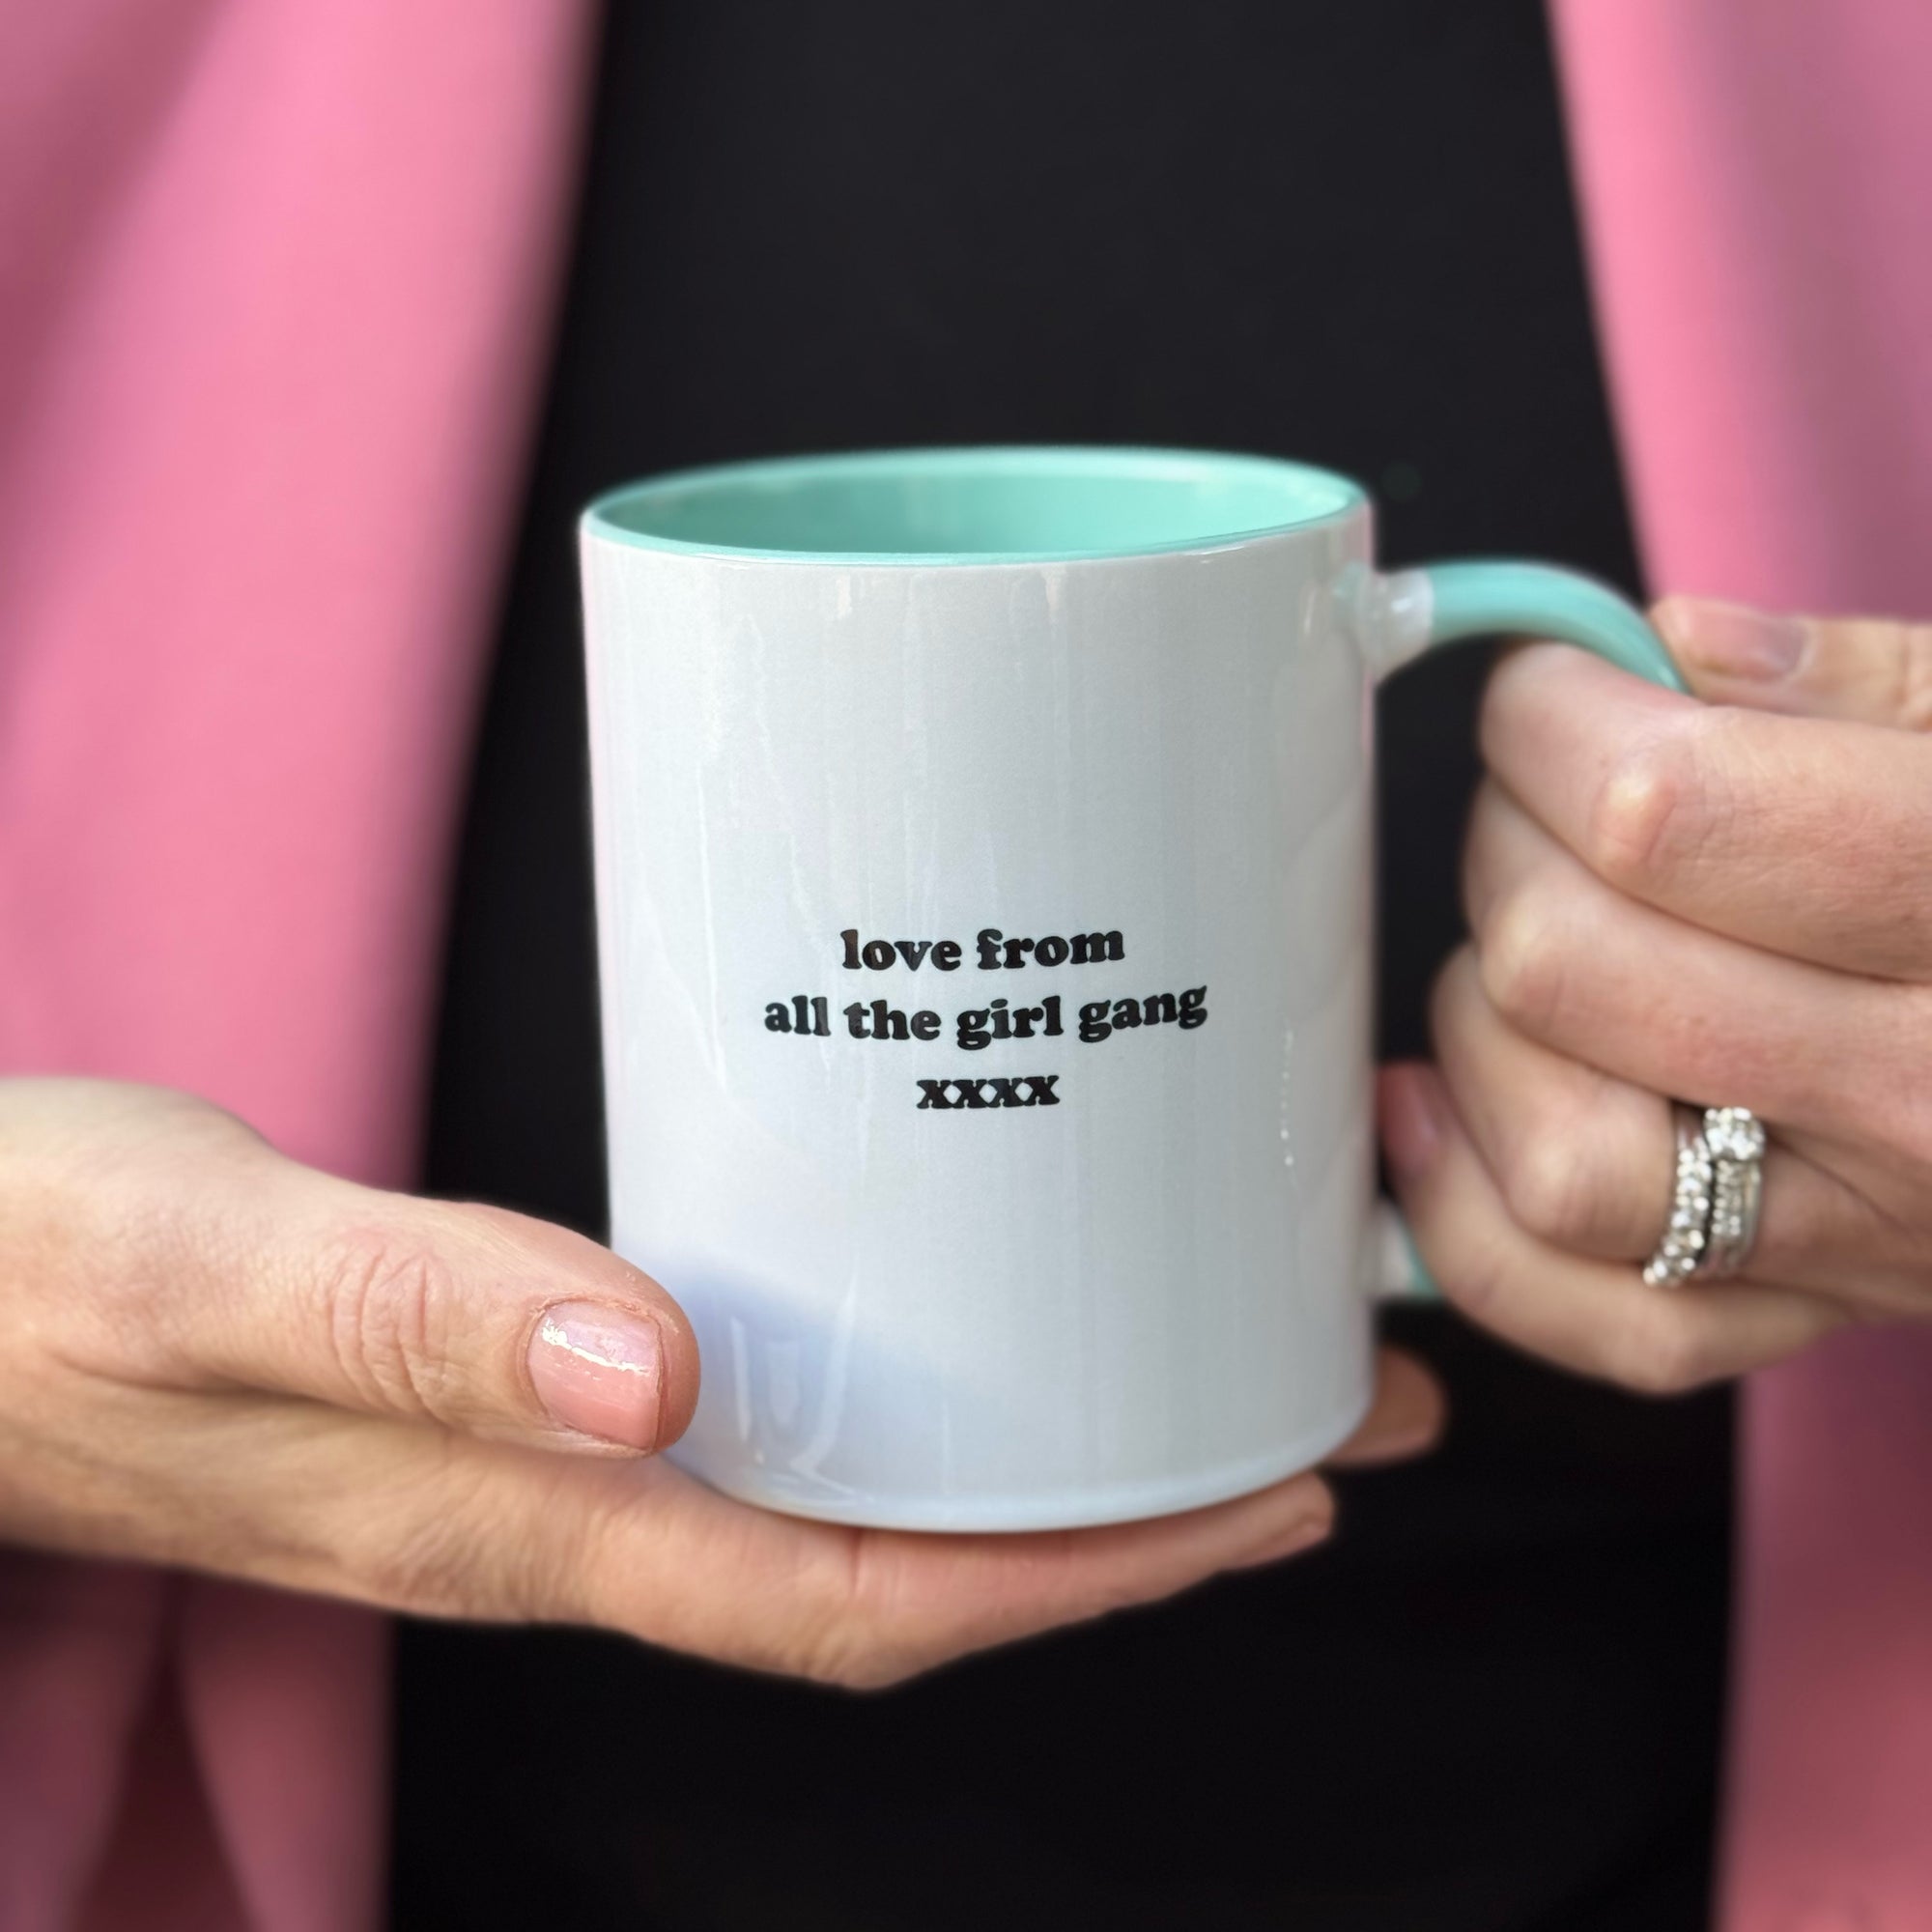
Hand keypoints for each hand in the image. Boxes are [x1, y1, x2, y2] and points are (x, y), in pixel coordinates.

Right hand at [0, 1079, 1440, 1687]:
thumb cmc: (29, 1279)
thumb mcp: (205, 1265)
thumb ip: (409, 1317)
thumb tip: (647, 1374)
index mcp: (519, 1513)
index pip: (857, 1594)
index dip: (1075, 1573)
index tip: (1260, 1500)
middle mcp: (560, 1507)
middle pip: (898, 1564)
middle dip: (1118, 1524)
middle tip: (1301, 1425)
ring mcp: (539, 1453)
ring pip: (845, 1499)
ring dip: (1028, 1458)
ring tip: (1185, 1373)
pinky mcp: (514, 1379)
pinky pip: (758, 1417)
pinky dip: (895, 1392)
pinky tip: (946, 1318)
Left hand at [1381, 598, 1931, 1391]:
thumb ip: (1856, 681)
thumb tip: (1666, 647)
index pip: (1660, 811)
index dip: (1553, 723)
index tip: (1555, 691)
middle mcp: (1928, 1094)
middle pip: (1566, 967)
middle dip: (1507, 845)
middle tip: (1552, 805)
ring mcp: (1867, 1232)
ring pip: (1551, 1157)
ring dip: (1483, 1025)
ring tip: (1540, 944)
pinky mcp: (1812, 1313)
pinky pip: (1584, 1315)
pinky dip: (1464, 1210)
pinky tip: (1442, 1099)